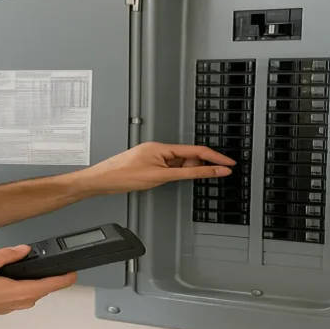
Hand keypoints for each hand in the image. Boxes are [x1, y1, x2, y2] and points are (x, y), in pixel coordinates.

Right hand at [0, 245, 76, 317]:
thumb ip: (5, 255)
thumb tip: (23, 250)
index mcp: (11, 293)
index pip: (46, 287)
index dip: (62, 280)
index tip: (73, 274)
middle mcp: (9, 304)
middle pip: (37, 292)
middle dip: (48, 281)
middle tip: (56, 268)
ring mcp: (0, 308)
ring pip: (25, 296)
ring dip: (31, 285)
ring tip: (33, 270)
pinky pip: (12, 298)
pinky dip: (17, 288)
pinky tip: (8, 277)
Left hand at [77, 141, 235, 194]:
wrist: (101, 180)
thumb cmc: (122, 176)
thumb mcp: (160, 177)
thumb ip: (187, 173)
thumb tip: (205, 170)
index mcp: (163, 148)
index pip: (197, 150)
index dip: (215, 158)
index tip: (229, 164)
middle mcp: (158, 149)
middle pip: (188, 156)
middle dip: (198, 166)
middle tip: (203, 177)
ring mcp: (153, 156)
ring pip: (178, 163)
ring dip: (183, 171)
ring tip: (168, 181)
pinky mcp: (147, 163)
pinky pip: (168, 167)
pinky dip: (173, 173)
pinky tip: (166, 180)